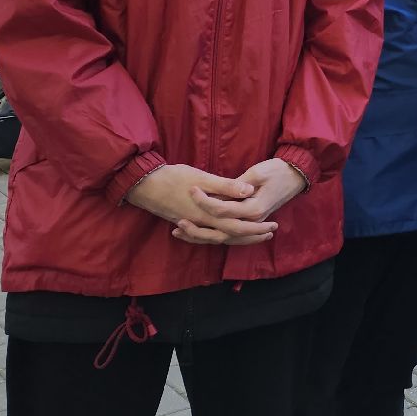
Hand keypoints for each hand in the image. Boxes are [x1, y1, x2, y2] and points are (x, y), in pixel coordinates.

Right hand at [124, 163, 277, 245]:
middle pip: (231, 236)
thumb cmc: (173, 177)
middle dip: (252, 235)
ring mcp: (193, 225)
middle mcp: (201, 224)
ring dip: (238, 237)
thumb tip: (249, 191)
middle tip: (271, 232)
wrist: (143, 184)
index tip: (273, 225)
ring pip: (219, 238)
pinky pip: (206, 235)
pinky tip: (226, 234)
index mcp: (207, 214)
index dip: (256, 229)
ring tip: (254, 235)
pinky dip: (219, 236)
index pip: (237, 227)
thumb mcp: (201, 177)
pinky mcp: (186, 222)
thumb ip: (225, 186)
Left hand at [172, 158, 306, 245]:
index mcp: (254, 209)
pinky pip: (229, 234)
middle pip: (220, 230)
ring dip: (201, 237)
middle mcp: (252, 221)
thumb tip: (218, 195)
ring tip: (179, 232)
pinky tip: (194, 233)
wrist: (296, 175)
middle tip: (177, 221)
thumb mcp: (258, 172)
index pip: (222, 209)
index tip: (191, 189)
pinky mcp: (250, 221)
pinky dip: (211, 235)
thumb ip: (237, 185)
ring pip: (223, 237)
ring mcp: (251, 223)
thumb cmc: (278, 170)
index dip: (204, 200)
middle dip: (197, 228)